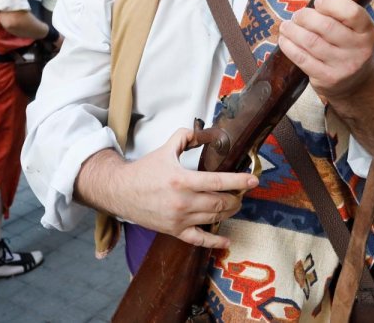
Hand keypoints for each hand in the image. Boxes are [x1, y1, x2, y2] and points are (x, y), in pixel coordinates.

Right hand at [113, 130, 257, 248]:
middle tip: (242, 192)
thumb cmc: (144, 170)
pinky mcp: (174, 231)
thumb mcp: (165, 149)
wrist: (120, 191)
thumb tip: (203, 131)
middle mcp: (182, 202)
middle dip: (236, 198)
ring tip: (234, 204)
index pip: (218, 182)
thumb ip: (185, 136)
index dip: (239, 181)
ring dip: (229, 212)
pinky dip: (215, 241)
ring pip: (214, 218)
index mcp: (182, 180)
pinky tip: (226, 239)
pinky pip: (198, 240)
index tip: (253, 180)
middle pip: (220, 203)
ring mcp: (179, 219)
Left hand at [277, 0, 373, 97]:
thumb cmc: (348, 48)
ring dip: (293, 30)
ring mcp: (343, 65)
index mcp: (368, 32)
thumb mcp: (355, 31)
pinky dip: (289, 46)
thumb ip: (339, 17)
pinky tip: (284, 40)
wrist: (355, 84)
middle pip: (326, 26)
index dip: (330, 4)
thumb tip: (307, 8)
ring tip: (286, 26)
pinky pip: (302, 58)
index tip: (318, 3)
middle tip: (297, 16)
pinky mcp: (327, 78)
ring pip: (311, 41)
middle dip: (305, 16)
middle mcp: (359, 49)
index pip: (351, 12)